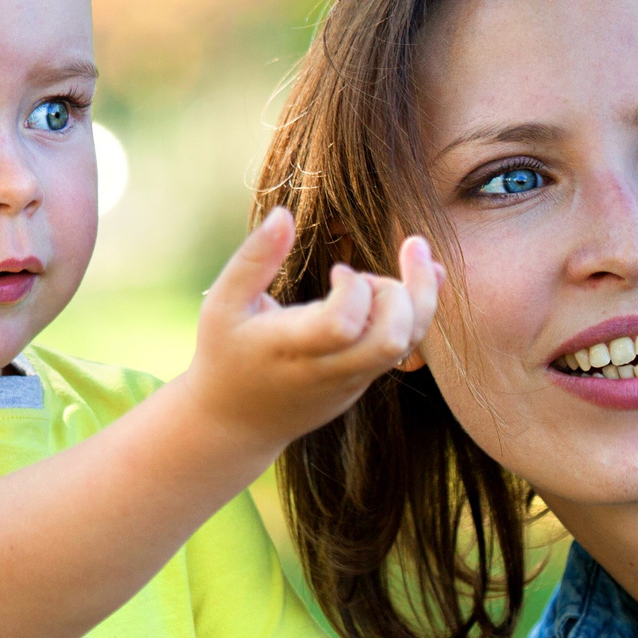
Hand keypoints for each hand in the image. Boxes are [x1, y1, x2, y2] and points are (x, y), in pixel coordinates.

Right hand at [181, 208, 442, 451]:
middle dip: (400, 292)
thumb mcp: (223, 304)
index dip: (353, 289)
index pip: (342, 324)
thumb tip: (283, 214)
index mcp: (289, 349)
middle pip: (392, 339)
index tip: (339, 271)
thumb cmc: (225, 354)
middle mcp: (328, 370)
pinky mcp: (363, 384)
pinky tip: (410, 279)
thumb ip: (253, 260)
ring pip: (407, 344)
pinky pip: (403, 349)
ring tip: (381, 277)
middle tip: (370, 276)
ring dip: (412, 300)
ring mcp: (351, 382)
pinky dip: (414, 312)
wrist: (236, 424)